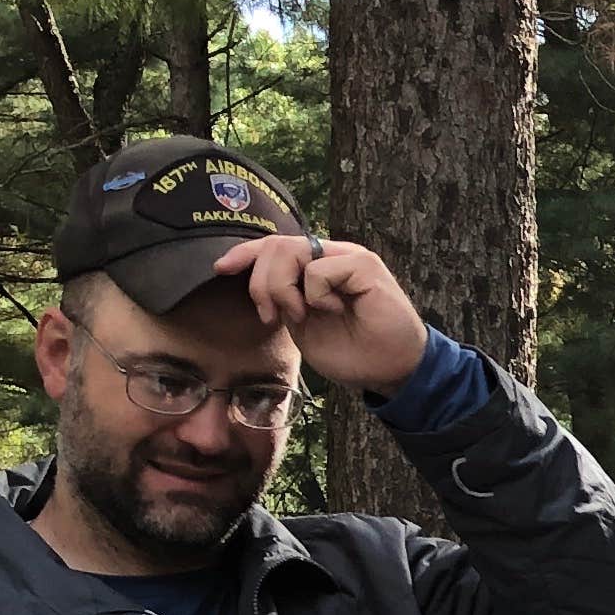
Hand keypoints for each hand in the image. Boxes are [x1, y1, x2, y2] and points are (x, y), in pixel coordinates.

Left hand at [212, 235, 430, 393]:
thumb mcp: (304, 325)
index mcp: (316, 266)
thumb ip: (284, 300)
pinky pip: (317, 271)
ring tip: (303, 315)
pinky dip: (316, 297)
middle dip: (260, 283)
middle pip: (274, 245)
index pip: (273, 247)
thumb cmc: (354, 352)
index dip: (244, 254)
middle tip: (275, 317)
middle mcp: (331, 254)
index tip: (220, 268)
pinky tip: (335, 311)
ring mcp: (347, 256)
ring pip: (289, 251)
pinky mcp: (363, 265)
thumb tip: (256, 283)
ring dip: (283, 289)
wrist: (393, 370)